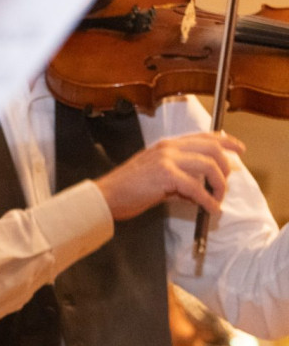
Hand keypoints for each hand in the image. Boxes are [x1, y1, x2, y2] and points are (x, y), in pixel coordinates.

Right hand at [93, 131, 243, 220]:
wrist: (105, 197)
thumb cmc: (126, 190)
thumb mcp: (156, 178)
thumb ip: (179, 180)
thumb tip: (199, 192)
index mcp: (167, 145)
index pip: (204, 136)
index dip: (226, 141)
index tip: (239, 149)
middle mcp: (169, 148)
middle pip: (212, 149)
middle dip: (225, 168)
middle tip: (224, 186)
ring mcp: (167, 159)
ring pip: (209, 165)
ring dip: (218, 184)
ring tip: (217, 199)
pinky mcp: (166, 175)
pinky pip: (196, 187)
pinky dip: (207, 199)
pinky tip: (210, 208)